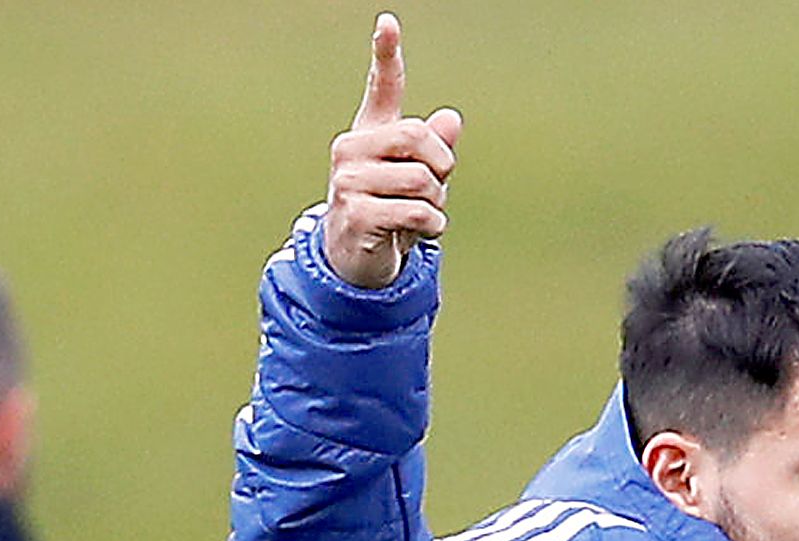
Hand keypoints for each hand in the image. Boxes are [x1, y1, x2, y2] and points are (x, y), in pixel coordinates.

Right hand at [322, 14, 462, 289]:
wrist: (359, 259)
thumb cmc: (391, 212)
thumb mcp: (420, 179)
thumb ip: (435, 150)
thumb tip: (451, 118)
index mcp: (370, 133)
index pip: (381, 89)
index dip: (386, 56)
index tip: (388, 22)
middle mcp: (352, 148)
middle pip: (419, 136)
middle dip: (442, 166)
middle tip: (436, 190)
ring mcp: (348, 180)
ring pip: (422, 180)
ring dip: (437, 204)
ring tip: (423, 216)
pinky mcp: (355, 212)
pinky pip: (417, 212)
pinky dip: (433, 227)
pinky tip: (422, 233)